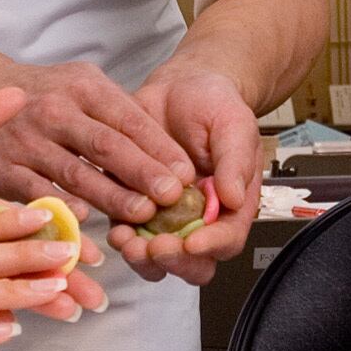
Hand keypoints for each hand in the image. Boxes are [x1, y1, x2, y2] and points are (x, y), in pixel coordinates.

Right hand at [0, 56, 192, 231]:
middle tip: (171, 197)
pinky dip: (62, 209)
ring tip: (142, 216)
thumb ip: (121, 116)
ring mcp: (26, 140)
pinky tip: (85, 224)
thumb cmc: (49, 96)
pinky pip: (37, 193)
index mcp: (84, 87)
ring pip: (75, 173)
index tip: (186, 175)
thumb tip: (173, 160)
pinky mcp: (2, 168)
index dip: (159, 148)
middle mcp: (54, 110)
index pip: (129, 120)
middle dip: (141, 172)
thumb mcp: (85, 88)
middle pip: (105, 145)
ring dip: (110, 197)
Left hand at [108, 70, 261, 284]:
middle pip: (192, 263)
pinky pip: (127, 233)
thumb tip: (233, 197)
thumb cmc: (214, 106)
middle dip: (173, 260)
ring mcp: (165, 217)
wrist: (180, 87)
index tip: (192, 242)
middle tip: (156, 246)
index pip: (226, 240)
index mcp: (230, 205)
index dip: (210, 246)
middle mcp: (199, 219)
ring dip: (142, 257)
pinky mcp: (133, 205)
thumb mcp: (234, 126)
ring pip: (156, 258)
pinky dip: (120, 236)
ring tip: (128, 240)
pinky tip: (114, 227)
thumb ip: (236, 162)